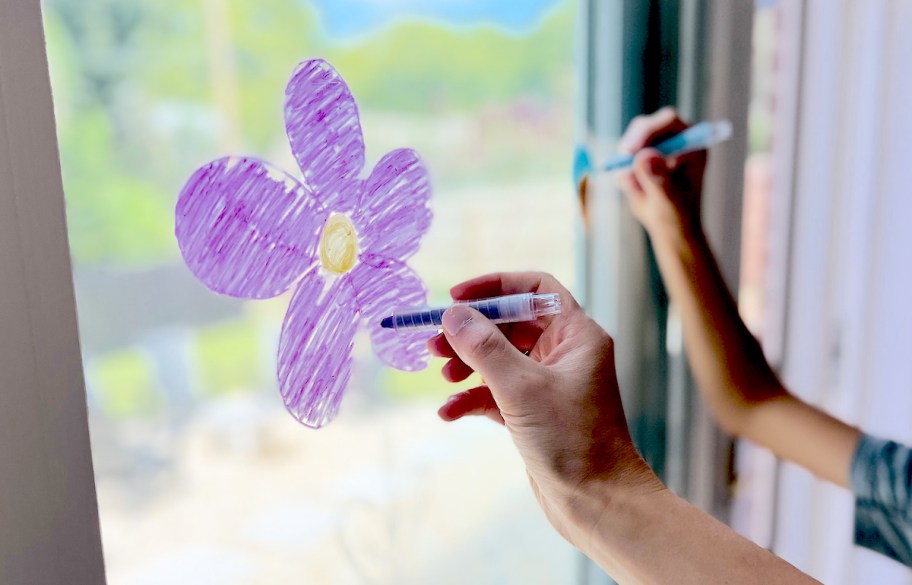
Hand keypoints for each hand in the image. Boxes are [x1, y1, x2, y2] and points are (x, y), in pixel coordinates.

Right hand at [427, 272, 661, 541]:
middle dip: (471, 332)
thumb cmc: (574, 442)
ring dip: (467, 365)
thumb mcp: (522, 388)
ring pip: (499, 359)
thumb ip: (484, 347)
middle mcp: (565, 354)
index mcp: (576, 335)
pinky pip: (496, 393)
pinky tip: (449, 413)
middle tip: (434, 343)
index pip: (535, 288)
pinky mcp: (535, 413)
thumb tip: (453, 315)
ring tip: (443, 377)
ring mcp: (549, 384)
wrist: (597, 503)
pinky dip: (472, 398)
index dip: (495, 286)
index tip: (457, 296)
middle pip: (509, 324)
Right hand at [616, 107, 706, 237]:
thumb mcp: (668, 200)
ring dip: (627, 167)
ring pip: (630, 143)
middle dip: (631, 144)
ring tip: (640, 193)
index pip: (669, 121)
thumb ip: (658, 178)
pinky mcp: (640, 155)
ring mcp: (656, 146)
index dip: (648, 130)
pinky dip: (623, 175)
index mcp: (692, 144)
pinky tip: (637, 192)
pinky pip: (622, 159)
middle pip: (646, 125)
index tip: (630, 150)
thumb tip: (644, 155)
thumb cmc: (677, 215)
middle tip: (619, 163)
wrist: (670, 227)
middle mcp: (675, 139)